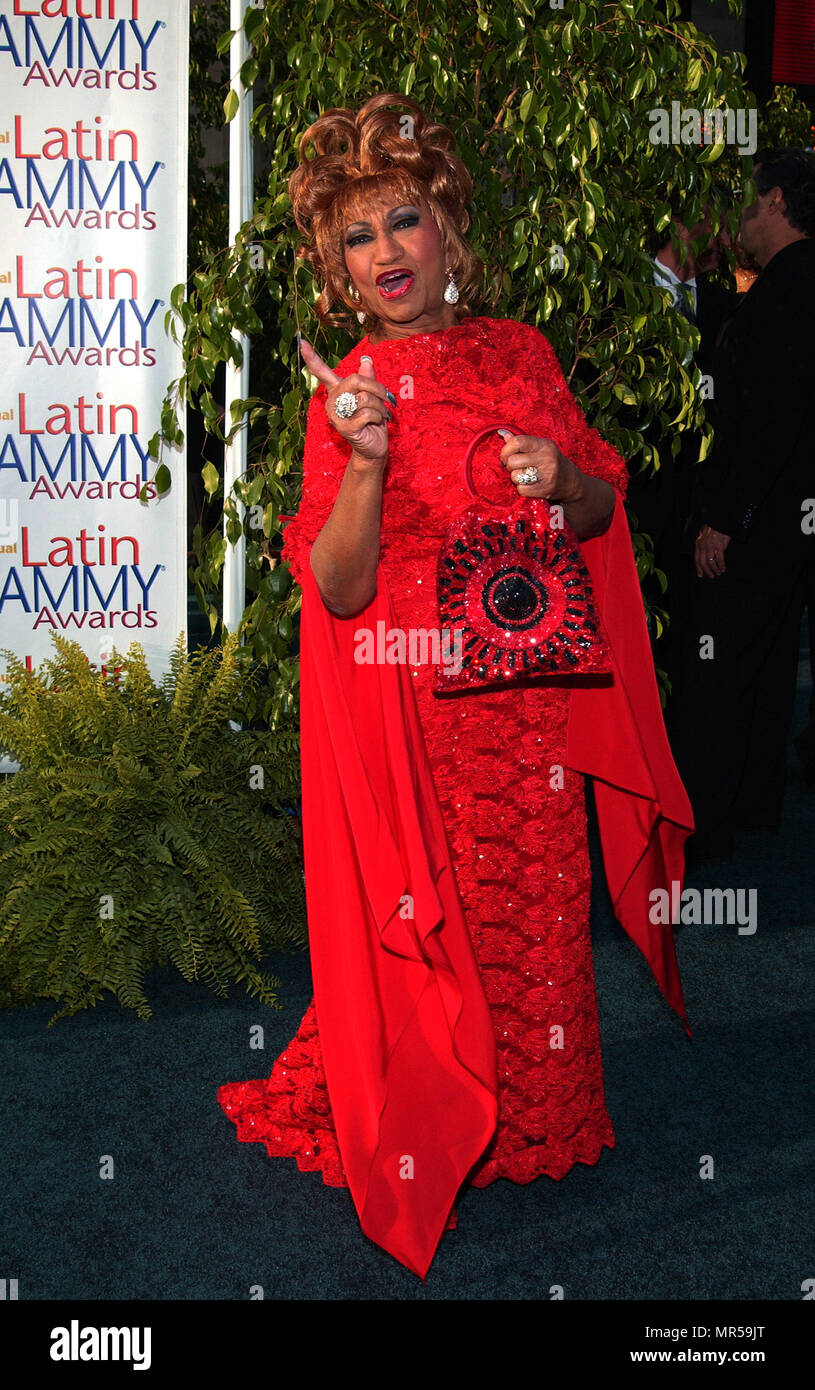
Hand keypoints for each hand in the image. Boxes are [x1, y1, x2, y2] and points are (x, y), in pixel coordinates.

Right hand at [298, 335, 392, 465]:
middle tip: (386, 398)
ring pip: (364, 398)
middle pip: (356, 380)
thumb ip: (368, 378)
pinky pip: (366, 413)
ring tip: (381, 415)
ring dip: (380, 406)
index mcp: (337, 390)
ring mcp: (336, 415)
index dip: (312, 358)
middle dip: (377, 388)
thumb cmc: (373, 421)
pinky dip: (378, 417)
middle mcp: (332, 401)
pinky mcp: (344, 428)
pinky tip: (377, 423)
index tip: (302, 342)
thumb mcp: (372, 397)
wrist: (374, 447)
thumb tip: (365, 360)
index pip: (322, 372)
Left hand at [498, 432, 582, 503]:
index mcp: (544, 445)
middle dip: (509, 466)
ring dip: (515, 478)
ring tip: (524, 476)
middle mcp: (547, 458)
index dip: (506, 450)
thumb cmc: (552, 462)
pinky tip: (529, 485)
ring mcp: (547, 475)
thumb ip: (522, 442)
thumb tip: (502, 434)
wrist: (571, 482)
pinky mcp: (545, 489)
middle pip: (513, 461)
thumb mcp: (541, 448)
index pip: (518, 442)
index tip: (505, 456)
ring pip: (515, 476)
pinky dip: (522, 489)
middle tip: (515, 468)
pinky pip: (521, 489)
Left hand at [694, 524, 730, 577]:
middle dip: (707, 571)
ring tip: (718, 573)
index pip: (697, 559)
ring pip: (711, 562)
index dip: (698, 568)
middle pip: (703, 562)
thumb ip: (703, 547)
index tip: (700, 575)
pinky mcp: (719, 546)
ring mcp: (711, 546)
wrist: (720, 522)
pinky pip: (720, 559)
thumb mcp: (704, 538)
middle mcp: (703, 546)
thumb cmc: (713, 530)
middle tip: (711, 576)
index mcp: (698, 544)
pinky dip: (721, 565)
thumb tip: (705, 558)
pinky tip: (723, 568)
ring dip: (715, 569)